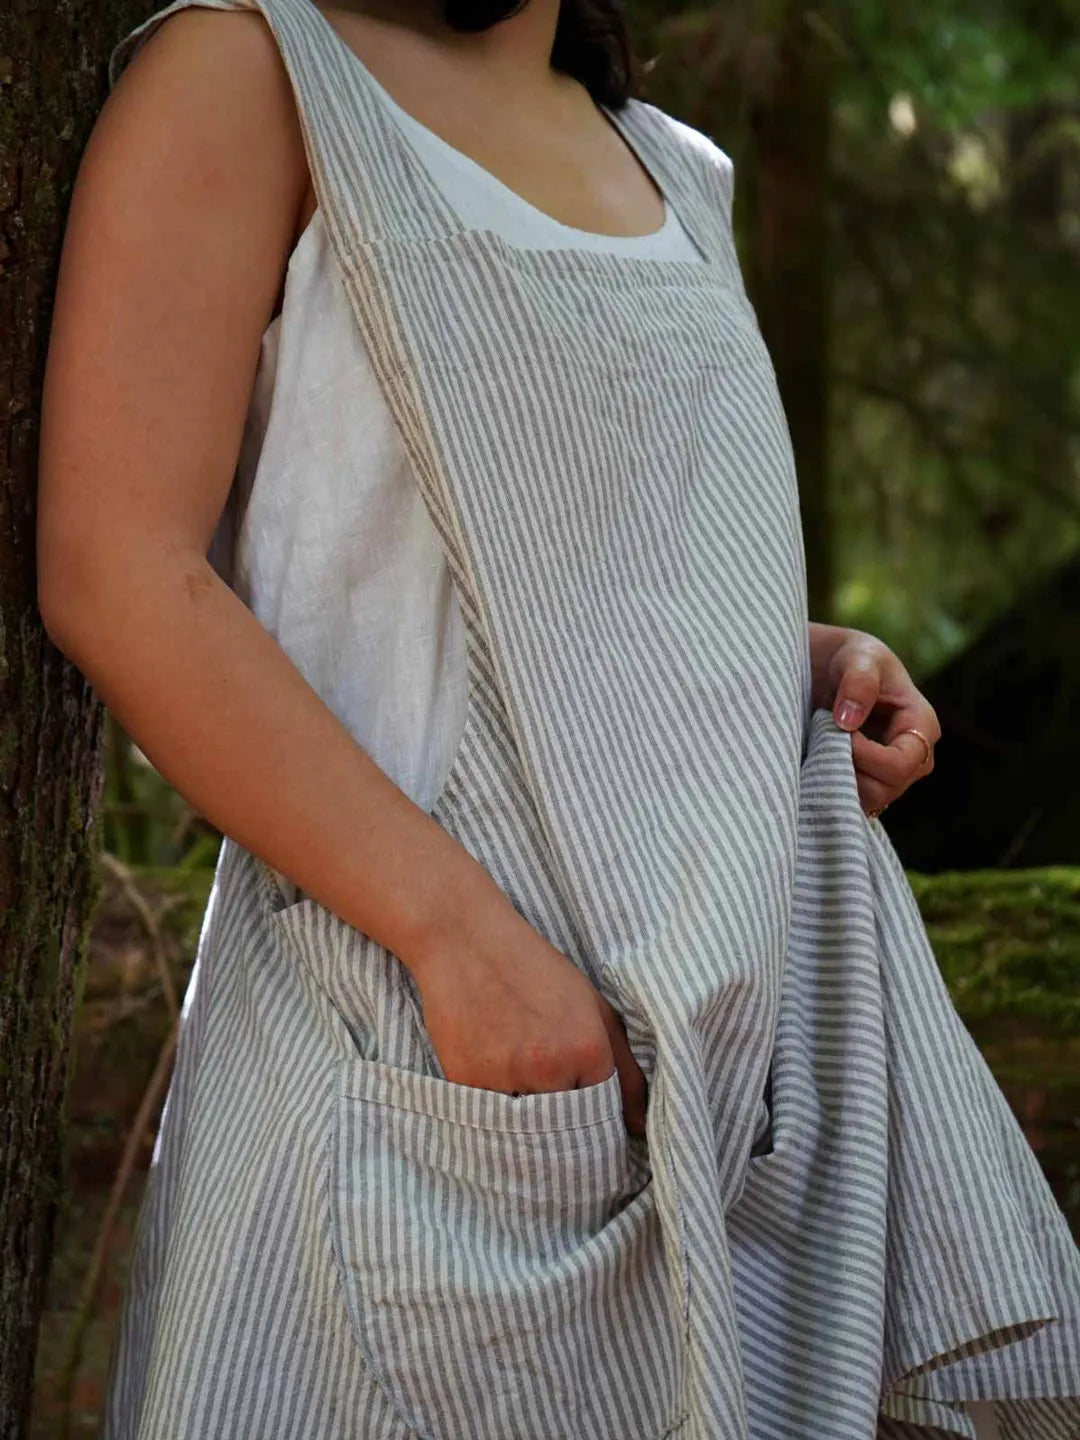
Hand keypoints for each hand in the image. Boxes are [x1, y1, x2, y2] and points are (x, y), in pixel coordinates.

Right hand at [406, 911, 648, 1135]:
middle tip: (548, 1089)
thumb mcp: (592, 1005)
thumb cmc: (533, 968)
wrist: (465, 940)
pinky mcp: (466, 1084)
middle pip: (565, 1129)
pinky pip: (490, 1117)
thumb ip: (626, 1068)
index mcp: (588, 1049)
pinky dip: (494, 1103)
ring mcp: (506, 1079)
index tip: (585, 1107)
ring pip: (527, 1129)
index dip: (595, 1111)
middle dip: (562, 1120)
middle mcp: (550, 1069)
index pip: (604, 1114)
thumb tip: (641, 1127)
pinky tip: (491, 1065)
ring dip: (527, 1115)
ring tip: (517, 1072)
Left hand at [809, 624, 941, 817]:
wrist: (831, 668)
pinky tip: (815, 761)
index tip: (839, 731)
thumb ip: (858, 682)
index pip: (902, 764)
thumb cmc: (853, 658)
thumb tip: (848, 721)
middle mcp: (914, 757)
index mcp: (922, 725)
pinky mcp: (868, 783)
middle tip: (825, 738)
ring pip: (867, 800)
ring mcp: (892, 775)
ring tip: (820, 745)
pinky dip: (829, 787)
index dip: (867, 756)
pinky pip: (850, 801)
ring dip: (836, 778)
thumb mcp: (858, 656)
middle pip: (885, 789)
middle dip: (849, 768)